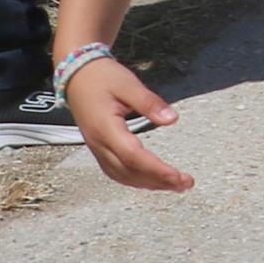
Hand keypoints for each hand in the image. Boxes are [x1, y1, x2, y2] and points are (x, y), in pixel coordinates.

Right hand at [65, 56, 189, 191]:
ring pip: (122, 175)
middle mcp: (99, 143)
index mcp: (105, 128)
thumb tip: (172, 119)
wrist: (77, 76)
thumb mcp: (128, 84)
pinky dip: (134, 179)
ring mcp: (97, 148)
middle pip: (129, 171)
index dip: (156, 169)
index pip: (133, 157)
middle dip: (158, 181)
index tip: (179, 176)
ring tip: (174, 185)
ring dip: (148, 183)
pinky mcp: (99, 148)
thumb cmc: (102, 78)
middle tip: (186, 184)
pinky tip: (150, 180)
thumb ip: (149, 103)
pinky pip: (115, 171)